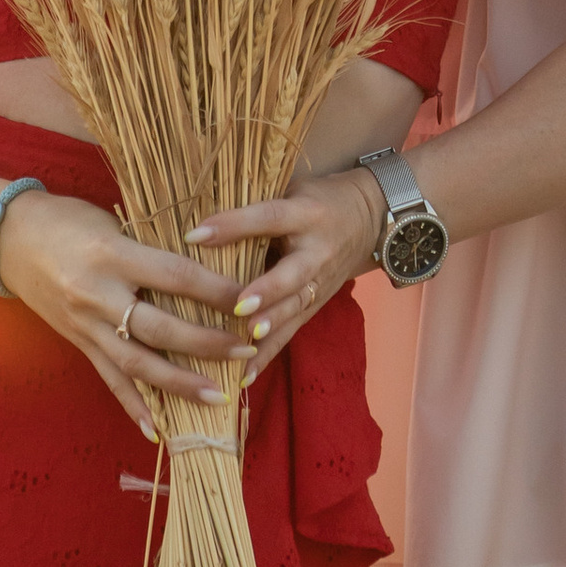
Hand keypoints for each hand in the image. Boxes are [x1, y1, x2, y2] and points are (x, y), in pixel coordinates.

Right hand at [0, 191, 257, 435]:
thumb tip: (207, 271)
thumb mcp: (114, 223)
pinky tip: (158, 430)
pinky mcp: (77, 344)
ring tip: (218, 395)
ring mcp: (85, 324)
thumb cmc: (68, 220)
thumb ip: (152, 249)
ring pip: (138, 362)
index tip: (250, 301)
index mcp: (113, 254)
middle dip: (207, 343)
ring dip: (180, 384)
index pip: (175, 276)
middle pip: (160, 328)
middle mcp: (98, 294)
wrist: (7, 238)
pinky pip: (109, 380)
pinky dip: (134, 406)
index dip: (216, 291)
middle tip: (247, 350)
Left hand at [187, 166, 388, 385]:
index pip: (270, 216)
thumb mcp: (293, 190)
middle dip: (267, 291)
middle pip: (292, 274)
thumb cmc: (320, 200)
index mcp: (307, 214)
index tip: (195, 234)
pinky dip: (268, 354)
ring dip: (269, 328)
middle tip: (239, 307)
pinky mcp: (315, 306)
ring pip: (294, 308)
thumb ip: (256, 204)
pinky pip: (291, 331)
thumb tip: (202, 217)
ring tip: (242, 345)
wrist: (370, 220)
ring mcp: (320, 283)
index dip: (235, 224)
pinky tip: (244, 376)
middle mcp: (317, 252)